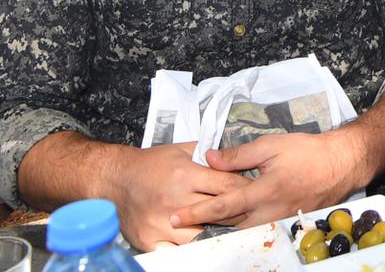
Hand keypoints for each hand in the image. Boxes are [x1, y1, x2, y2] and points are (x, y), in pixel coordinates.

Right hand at [105, 142, 250, 249]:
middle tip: (247, 209)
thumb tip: (237, 155)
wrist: (116, 179)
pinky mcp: (148, 239)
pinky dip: (191, 246)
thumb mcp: (183, 150)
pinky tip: (201, 238)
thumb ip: (210, 152)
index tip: (254, 190)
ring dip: (217, 230)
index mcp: (186, 175)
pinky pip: (177, 250)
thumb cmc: (152, 164)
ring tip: (227, 225)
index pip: (228, 185)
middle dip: (237, 210)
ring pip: (202, 234)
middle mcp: (174, 200)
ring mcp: (160, 223)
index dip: (245, 188)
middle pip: (219, 211)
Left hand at [171, 132, 364, 230]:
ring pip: (243, 230)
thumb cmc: (308, 151)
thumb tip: (209, 158)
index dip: (196, 212)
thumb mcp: (272, 145)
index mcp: (264, 192)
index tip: (175, 216)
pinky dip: (243, 226)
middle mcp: (270, 213)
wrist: (342, 164)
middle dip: (205, 224)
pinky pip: (259, 228)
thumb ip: (239, 154)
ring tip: (203, 223)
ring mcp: (279, 221)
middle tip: (182, 222)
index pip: (222, 206)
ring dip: (223, 226)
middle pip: (229, 225)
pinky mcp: (287, 223)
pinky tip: (234, 221)